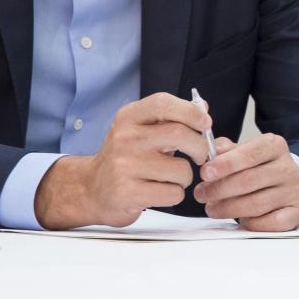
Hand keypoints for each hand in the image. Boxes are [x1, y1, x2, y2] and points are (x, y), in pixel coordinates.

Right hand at [33, 92, 211, 229]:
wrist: (92, 189)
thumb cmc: (126, 158)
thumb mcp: (142, 130)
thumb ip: (172, 118)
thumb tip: (203, 107)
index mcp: (128, 118)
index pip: (163, 103)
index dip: (191, 112)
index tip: (206, 123)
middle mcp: (124, 138)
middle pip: (179, 134)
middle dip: (200, 148)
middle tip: (200, 155)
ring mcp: (124, 166)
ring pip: (181, 169)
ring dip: (186, 177)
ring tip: (170, 177)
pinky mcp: (127, 192)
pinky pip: (173, 193)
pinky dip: (175, 194)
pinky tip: (159, 191)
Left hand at [194, 133, 298, 231]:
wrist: (284, 184)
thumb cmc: (257, 168)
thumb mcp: (243, 152)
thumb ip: (226, 151)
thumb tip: (212, 152)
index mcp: (275, 146)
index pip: (249, 153)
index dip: (225, 164)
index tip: (205, 173)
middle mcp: (287, 167)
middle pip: (249, 180)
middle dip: (219, 189)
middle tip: (201, 194)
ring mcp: (293, 191)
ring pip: (256, 204)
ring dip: (228, 209)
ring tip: (212, 208)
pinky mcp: (296, 212)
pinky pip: (269, 222)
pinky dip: (250, 223)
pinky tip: (240, 219)